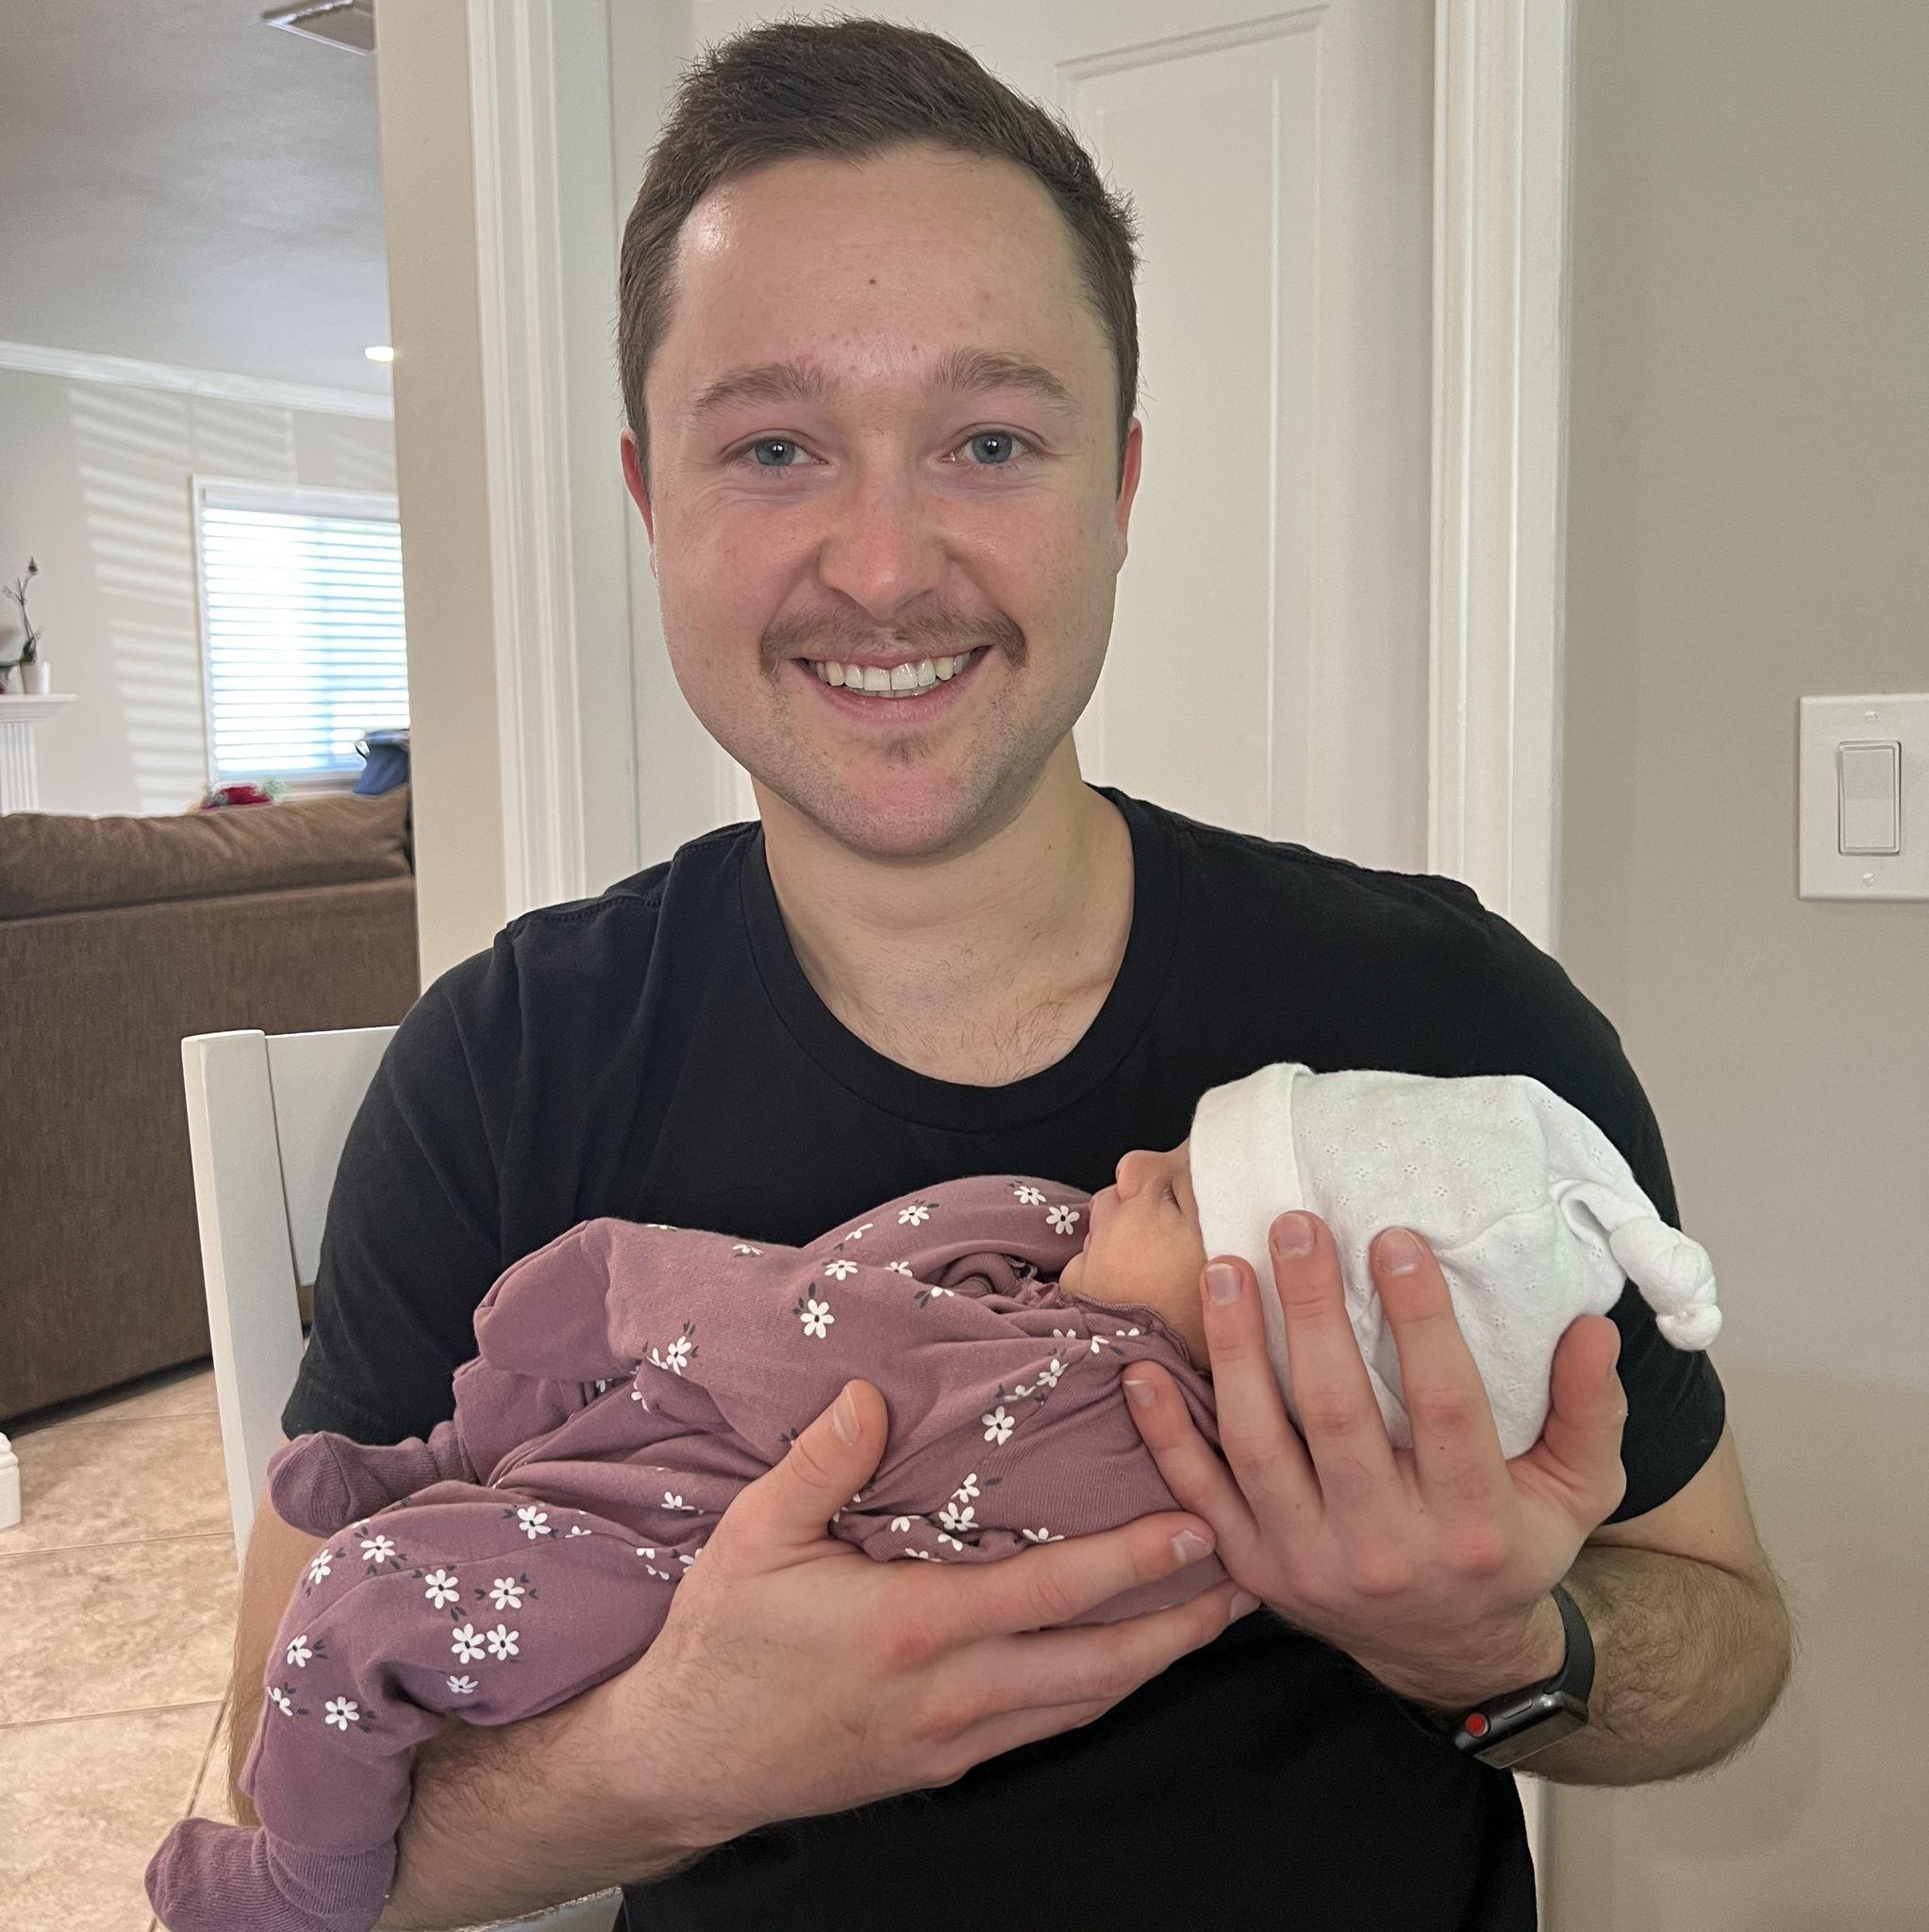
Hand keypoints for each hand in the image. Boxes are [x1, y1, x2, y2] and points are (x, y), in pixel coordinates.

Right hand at [590, 1379, 1250, 1848]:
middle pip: (1097, 1665)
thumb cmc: (722, 1643)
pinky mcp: (943, 1765)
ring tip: (1203, 1620)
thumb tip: (868, 1394)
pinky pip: (1042, 1727)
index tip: (1197, 1526)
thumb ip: (820, 1462)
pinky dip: (1094, 1691)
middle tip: (1245, 1583)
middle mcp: (953, 1692)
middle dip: (1178, 1626)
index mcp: (917, 1627)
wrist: (686, 1760)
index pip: (1053, 1593)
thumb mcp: (755, 1537)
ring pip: (1081, 1704)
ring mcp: (954, 1738)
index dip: (1133, 1561)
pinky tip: (1111, 1665)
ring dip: (1150, 1663)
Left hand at [1121, 1213, 1628, 1711]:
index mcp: (1473, 1525)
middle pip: (1338, 1415)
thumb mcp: (1577, 1493)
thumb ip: (1589, 1411)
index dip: (1420, 1319)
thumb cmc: (1509, 1546)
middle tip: (1293, 1225)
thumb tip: (1592, 1327)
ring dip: (1236, 1352)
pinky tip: (1143, 1368)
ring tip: (1225, 1269)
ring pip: (1259, 1446)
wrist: (1445, 1652)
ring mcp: (1308, 1561)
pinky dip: (1166, 1433)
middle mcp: (1386, 1549)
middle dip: (1311, 1312)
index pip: (1444, 1406)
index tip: (1393, 1239)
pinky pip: (1198, 1494)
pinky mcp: (1252, 1569)